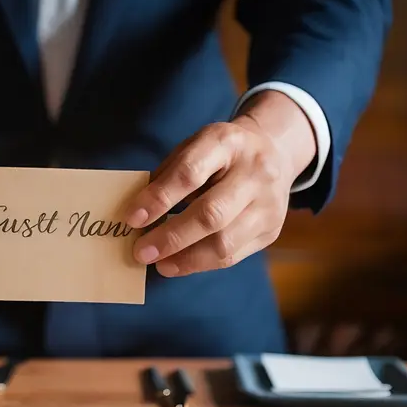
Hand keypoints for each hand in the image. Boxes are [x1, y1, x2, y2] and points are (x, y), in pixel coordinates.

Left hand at [125, 90, 315, 275]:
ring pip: (224, 243)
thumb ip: (167, 176)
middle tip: (141, 252)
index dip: (159, 198)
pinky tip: (178, 264)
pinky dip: (201, 263)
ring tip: (159, 263)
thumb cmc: (219, 154)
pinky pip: (233, 255)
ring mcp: (268, 203)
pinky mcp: (272, 230)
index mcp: (227, 142)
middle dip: (171, 237)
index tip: (132, 218)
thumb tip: (137, 215)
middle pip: (211, 214)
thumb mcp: (193, 147)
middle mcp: (254, 171)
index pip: (190, 173)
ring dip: (185, 258)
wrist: (275, 152)